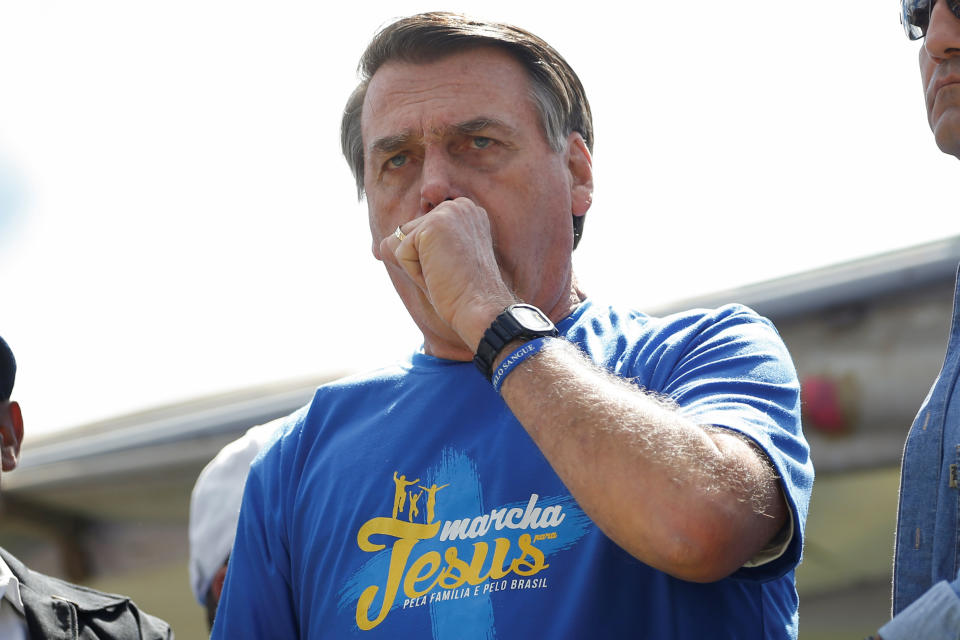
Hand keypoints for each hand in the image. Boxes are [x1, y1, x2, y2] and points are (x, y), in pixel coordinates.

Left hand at [380, 198, 514, 349]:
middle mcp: (460, 206)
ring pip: (403, 242)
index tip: (457, 271)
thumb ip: (417, 245)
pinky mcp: (432, 226)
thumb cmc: (465, 293)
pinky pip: (401, 252)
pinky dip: (414, 272)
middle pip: (410, 233)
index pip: (422, 231)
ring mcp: (447, 213)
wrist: (481, 308)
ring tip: (445, 275)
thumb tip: (380, 245)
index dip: (429, 259)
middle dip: (421, 261)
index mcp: (467, 212)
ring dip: (417, 266)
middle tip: (450, 275)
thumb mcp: (443, 261)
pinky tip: (439, 276)